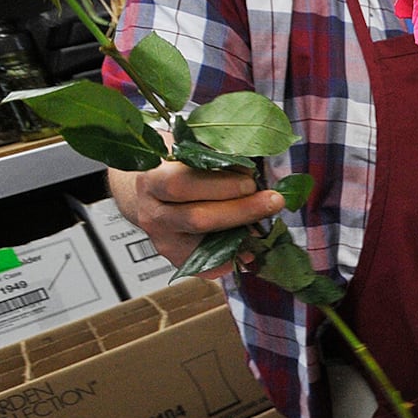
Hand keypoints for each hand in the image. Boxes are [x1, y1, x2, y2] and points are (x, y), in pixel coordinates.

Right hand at [107, 162, 283, 275]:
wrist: (145, 195)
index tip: (250, 180)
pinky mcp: (175, 258)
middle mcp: (153, 214)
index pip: (182, 184)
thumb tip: (252, 168)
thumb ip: (214, 159)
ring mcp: (163, 240)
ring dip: (242, 236)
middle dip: (242, 210)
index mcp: (152, 181)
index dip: (220, 184)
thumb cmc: (172, 169)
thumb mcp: (186, 153)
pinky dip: (233, 257)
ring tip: (265, 224)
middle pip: (198, 219)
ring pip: (205, 245)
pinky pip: (207, 264)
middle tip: (272, 201)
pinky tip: (248, 247)